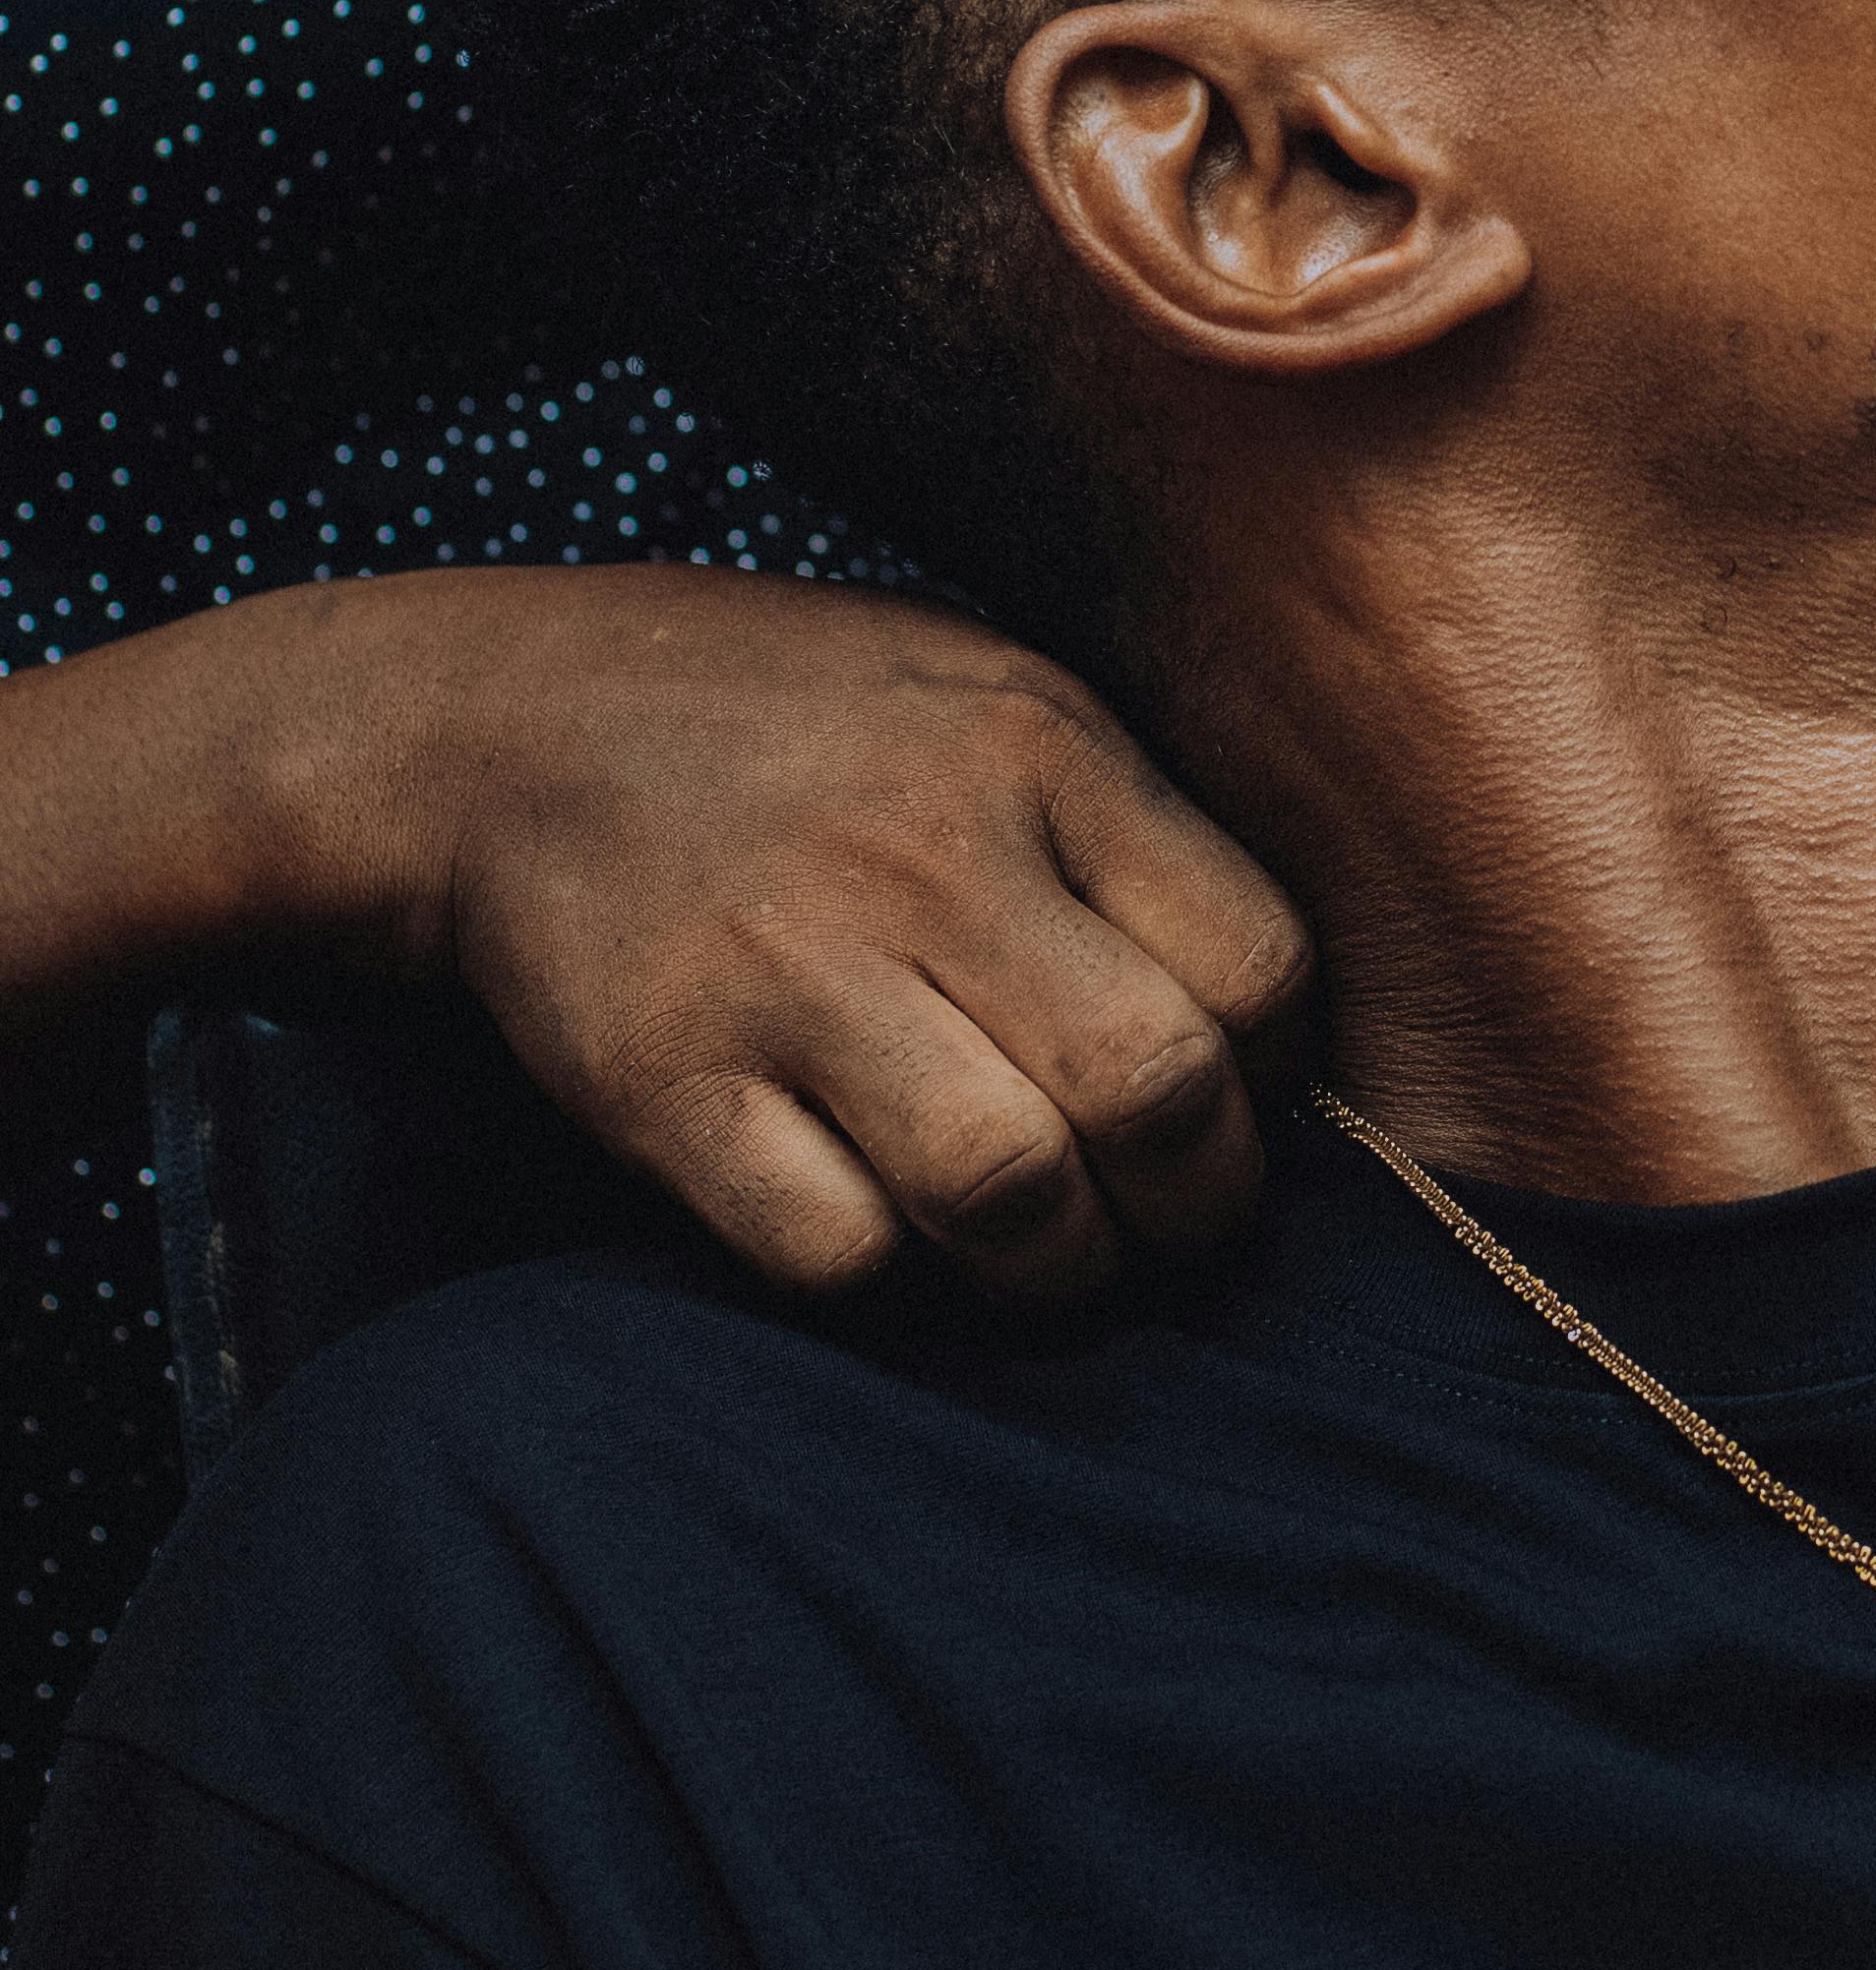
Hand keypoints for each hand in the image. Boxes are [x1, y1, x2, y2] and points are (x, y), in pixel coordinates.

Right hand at [385, 573, 1308, 1303]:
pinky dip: (888, 1278)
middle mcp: (926, 853)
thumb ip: (1127, 826)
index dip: (1272, 1075)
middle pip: (1149, 1090)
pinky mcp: (663, 1080)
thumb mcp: (990, 692)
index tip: (1237, 1105)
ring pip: (1007, 1189)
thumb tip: (1274, 1023)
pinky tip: (894, 1236)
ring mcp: (786, 969)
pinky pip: (832, 1245)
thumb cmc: (800, 725)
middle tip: (1170, 1226)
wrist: (508, 725)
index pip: (1253, 962)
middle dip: (1195, 1204)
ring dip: (1059, 1269)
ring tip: (1055, 1260)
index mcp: (1037, 747)